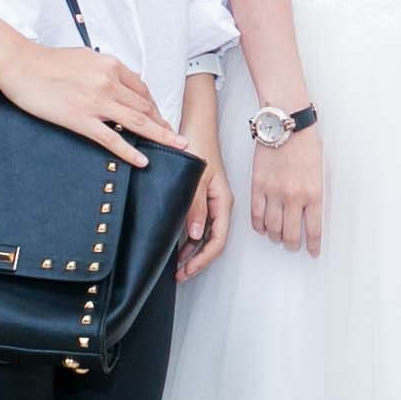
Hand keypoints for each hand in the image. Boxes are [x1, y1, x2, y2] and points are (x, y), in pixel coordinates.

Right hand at [0, 42, 180, 164]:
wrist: (21, 65)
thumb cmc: (48, 61)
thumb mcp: (85, 56)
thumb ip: (105, 68)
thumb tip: (121, 78)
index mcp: (110, 65)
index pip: (141, 89)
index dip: (154, 105)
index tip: (161, 117)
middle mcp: (109, 82)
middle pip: (144, 106)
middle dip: (162, 123)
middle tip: (176, 137)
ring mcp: (97, 102)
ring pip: (137, 121)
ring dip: (160, 135)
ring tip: (175, 146)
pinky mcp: (82, 119)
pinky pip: (112, 139)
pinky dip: (130, 151)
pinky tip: (142, 160)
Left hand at [178, 146, 233, 279]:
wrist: (197, 126)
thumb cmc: (198, 145)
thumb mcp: (195, 178)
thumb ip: (195, 206)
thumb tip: (196, 235)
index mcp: (223, 201)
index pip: (218, 240)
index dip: (203, 259)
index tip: (186, 270)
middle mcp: (220, 204)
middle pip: (213, 242)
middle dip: (198, 261)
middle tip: (179, 274)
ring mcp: (212, 202)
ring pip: (207, 236)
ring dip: (193, 252)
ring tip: (177, 265)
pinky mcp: (203, 197)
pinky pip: (200, 224)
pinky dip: (191, 239)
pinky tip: (179, 245)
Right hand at [249, 127, 323, 255]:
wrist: (285, 123)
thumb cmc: (305, 141)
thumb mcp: (319, 170)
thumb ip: (315, 193)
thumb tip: (311, 212)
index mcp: (313, 193)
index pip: (314, 229)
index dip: (313, 245)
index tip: (313, 252)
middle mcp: (294, 197)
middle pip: (291, 234)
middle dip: (292, 244)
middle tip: (292, 246)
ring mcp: (274, 192)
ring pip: (272, 228)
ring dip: (275, 236)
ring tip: (277, 237)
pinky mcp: (258, 185)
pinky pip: (256, 214)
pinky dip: (258, 225)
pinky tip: (262, 228)